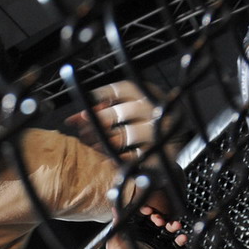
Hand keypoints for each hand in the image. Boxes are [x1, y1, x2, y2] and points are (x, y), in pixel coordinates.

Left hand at [65, 80, 182, 162]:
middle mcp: (155, 110)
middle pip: (123, 111)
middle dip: (99, 121)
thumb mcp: (129, 112)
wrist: (170, 147)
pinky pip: (134, 156)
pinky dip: (116, 158)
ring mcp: (158, 131)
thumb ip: (106, 110)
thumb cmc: (144, 126)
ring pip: (128, 134)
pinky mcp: (158, 152)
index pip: (123, 89)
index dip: (100, 96)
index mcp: (148, 94)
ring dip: (105, 141)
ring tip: (94, 146)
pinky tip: (106, 159)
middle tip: (83, 131)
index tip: (84, 108)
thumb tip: (77, 117)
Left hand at [106, 204, 187, 248]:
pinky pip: (175, 246)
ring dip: (173, 226)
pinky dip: (180, 241)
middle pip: (158, 221)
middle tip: (159, 219)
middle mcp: (148, 234)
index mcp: (136, 229)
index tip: (148, 210)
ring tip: (175, 225)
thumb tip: (115, 210)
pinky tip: (182, 237)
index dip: (147, 211)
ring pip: (168, 231)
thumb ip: (117, 225)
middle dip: (160, 218)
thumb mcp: (114, 241)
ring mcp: (157, 243)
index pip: (144, 216)